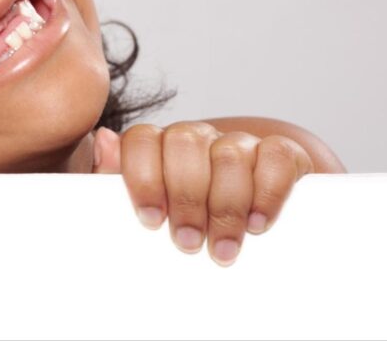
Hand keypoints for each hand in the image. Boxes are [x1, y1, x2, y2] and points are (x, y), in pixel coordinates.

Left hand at [90, 121, 313, 265]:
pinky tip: (258, 223)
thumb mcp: (148, 209)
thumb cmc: (187, 220)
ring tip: (222, 248)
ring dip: (225, 206)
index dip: (144, 177)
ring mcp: (239, 143)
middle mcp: (198, 138)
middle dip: (186, 197)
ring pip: (229, 153)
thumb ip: (115, 179)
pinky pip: (276, 156)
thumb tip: (103, 142)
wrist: (251, 220)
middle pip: (184, 143)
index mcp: (160, 147)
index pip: (143, 139)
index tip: (150, 220)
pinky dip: (267, 192)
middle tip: (187, 243)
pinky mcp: (283, 154)